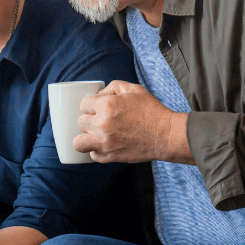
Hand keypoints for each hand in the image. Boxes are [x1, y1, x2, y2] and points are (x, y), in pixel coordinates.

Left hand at [74, 80, 191, 163]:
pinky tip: (105, 145)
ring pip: (78, 142)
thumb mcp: (134, 89)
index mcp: (107, 105)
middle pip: (80, 122)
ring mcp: (105, 142)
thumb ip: (112, 87)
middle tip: (100, 121)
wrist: (166, 135)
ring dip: (85, 138)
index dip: (90, 105)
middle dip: (88, 120)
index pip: (84, 104)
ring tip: (95, 135)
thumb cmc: (152, 111)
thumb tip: (98, 94)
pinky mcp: (110, 156)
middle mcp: (102, 124)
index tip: (97, 108)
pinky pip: (93, 155)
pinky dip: (97, 150)